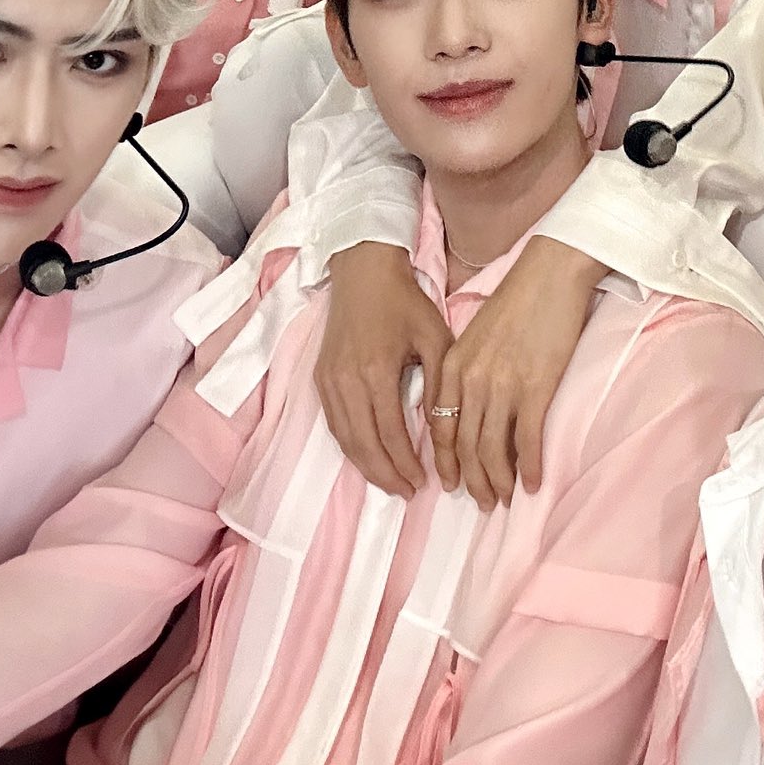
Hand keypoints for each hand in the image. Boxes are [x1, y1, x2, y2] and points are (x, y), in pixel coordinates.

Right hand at [316, 243, 453, 497]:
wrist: (364, 272)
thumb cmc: (405, 302)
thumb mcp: (435, 337)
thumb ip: (440, 385)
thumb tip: (442, 430)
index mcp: (377, 371)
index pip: (390, 434)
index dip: (405, 463)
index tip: (423, 483)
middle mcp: (347, 381)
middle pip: (363, 445)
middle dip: (386, 475)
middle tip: (407, 492)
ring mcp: (329, 381)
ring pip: (344, 439)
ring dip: (366, 466)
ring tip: (390, 482)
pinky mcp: (321, 378)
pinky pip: (334, 424)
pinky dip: (350, 447)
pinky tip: (368, 456)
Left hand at [425, 238, 605, 509]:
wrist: (551, 272)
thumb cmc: (518, 299)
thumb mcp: (477, 335)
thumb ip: (466, 371)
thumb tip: (472, 411)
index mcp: (453, 366)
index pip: (440, 429)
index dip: (445, 463)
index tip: (451, 484)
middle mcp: (471, 380)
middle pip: (464, 447)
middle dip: (473, 481)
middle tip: (482, 502)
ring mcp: (503, 385)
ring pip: (492, 450)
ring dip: (498, 481)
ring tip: (505, 498)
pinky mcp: (535, 387)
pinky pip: (527, 441)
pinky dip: (528, 467)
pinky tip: (533, 482)